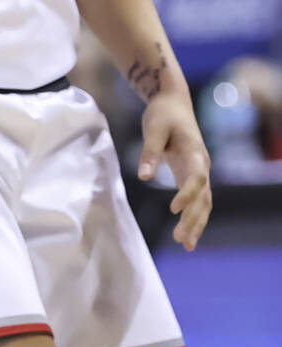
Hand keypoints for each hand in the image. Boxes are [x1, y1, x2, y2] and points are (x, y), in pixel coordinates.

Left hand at [138, 92, 211, 250]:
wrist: (173, 102)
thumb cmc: (163, 113)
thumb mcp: (153, 128)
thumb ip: (149, 152)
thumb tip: (143, 178)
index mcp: (194, 151)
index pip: (196, 178)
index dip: (187, 195)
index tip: (174, 210)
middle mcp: (201, 164)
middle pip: (203, 196)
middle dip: (194, 219)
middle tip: (181, 240)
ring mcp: (199, 170)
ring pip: (203, 201)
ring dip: (196, 222)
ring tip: (186, 245)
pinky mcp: (191, 174)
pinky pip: (197, 199)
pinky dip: (194, 216)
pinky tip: (186, 233)